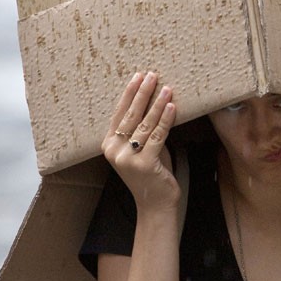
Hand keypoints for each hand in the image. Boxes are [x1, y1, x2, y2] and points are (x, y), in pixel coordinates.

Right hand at [102, 72, 179, 211]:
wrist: (155, 205)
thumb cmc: (151, 174)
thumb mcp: (141, 149)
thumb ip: (141, 130)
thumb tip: (153, 101)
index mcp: (109, 145)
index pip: (119, 113)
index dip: (129, 93)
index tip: (138, 76)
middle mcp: (114, 151)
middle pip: (131, 115)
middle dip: (143, 92)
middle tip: (152, 75)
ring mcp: (128, 158)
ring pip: (144, 124)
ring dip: (157, 103)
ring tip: (167, 87)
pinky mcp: (144, 164)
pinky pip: (157, 136)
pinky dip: (165, 119)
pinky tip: (172, 107)